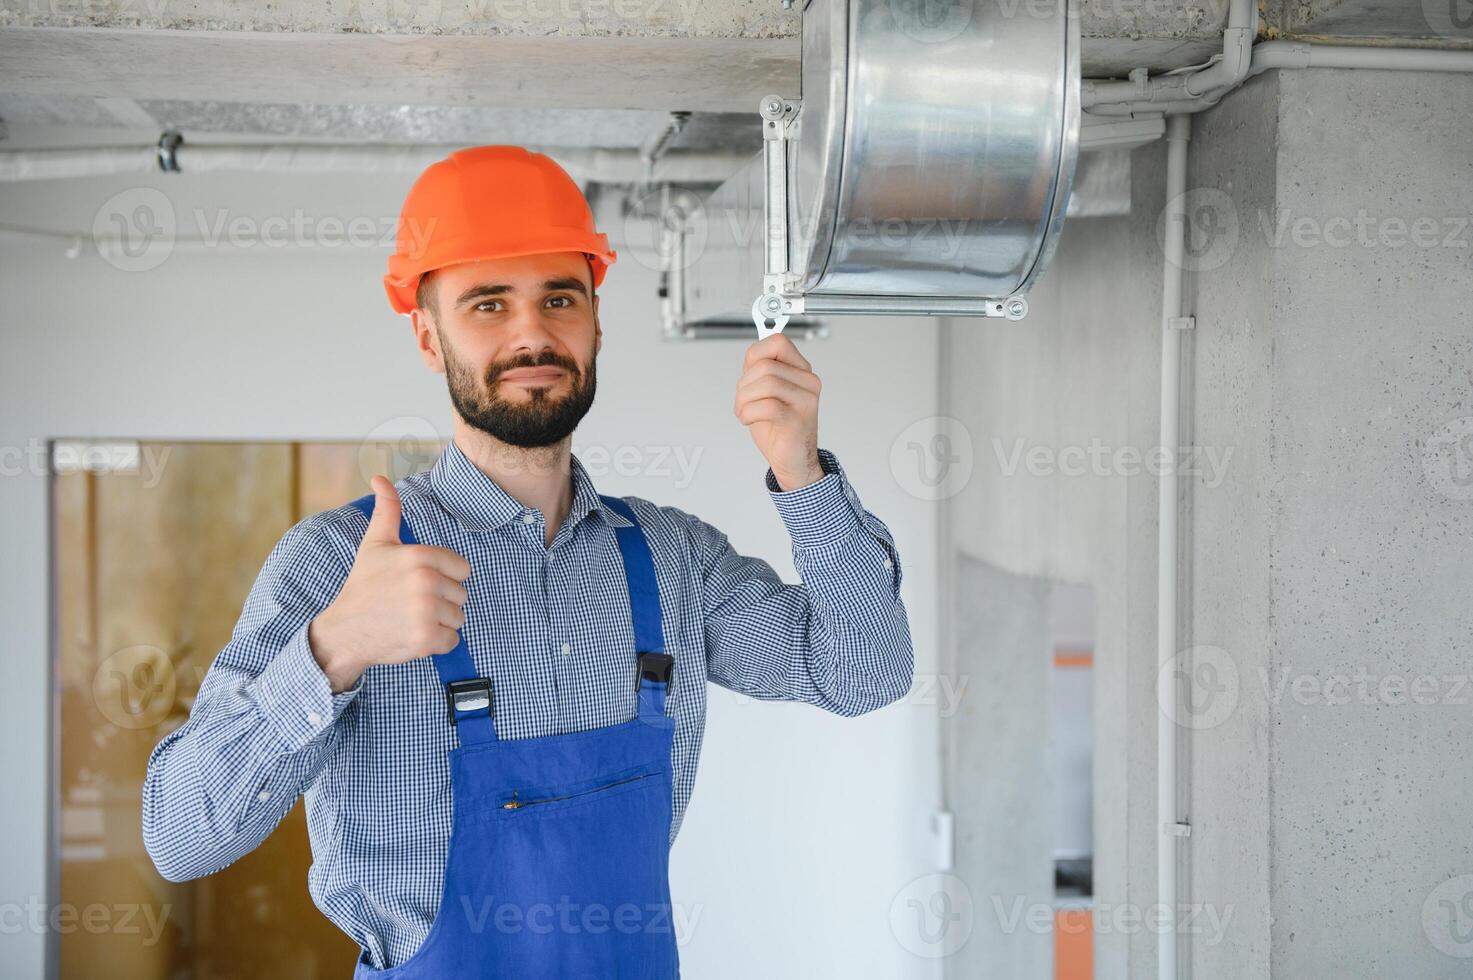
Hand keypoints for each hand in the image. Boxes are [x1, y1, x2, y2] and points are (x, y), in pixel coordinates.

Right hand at [308, 476, 472, 692]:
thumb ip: (387, 510)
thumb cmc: (364, 586)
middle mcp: (425, 581)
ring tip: (411, 618)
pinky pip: (452, 640)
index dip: (444, 577)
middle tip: (410, 603)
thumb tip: (380, 478)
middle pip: (461, 594)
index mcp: (419, 556)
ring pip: (458, 618)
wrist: (344, 631)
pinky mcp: (426, 638)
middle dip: (441, 601)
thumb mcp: (375, 544)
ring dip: (440, 622)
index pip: (462, 569)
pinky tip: (413, 635)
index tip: (418, 583)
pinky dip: (437, 643)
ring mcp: (426, 611)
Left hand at [734, 334, 823, 490]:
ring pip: (765, 382)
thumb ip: (760, 371)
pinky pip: (766, 406)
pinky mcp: (798, 419)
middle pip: (765, 365)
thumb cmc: (778, 428)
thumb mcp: (765, 392)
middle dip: (744, 385)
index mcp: (801, 371)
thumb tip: (753, 353)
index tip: (748, 374)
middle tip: (742, 402)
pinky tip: (750, 419)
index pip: (777, 343)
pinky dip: (749, 412)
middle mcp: (808, 382)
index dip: (755, 355)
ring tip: (745, 412)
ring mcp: (806, 400)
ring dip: (744, 400)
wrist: (793, 460)